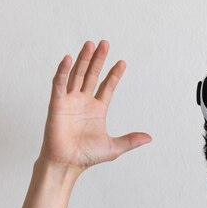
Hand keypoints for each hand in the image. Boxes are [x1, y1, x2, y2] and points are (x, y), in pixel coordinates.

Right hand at [38, 40, 150, 171]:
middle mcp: (83, 102)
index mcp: (97, 109)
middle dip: (98, 59)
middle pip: (91, 75)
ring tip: (90, 44)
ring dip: (83, 60)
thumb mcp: (114, 147)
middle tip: (105, 43)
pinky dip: (63, 71)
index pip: (107, 87)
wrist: (67, 164)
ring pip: (76, 75)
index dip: (114, 75)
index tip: (122, 62)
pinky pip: (59, 84)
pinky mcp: (57, 104)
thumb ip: (131, 140)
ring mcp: (70, 101)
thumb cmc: (87, 156)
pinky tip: (69, 59)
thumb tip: (150, 138)